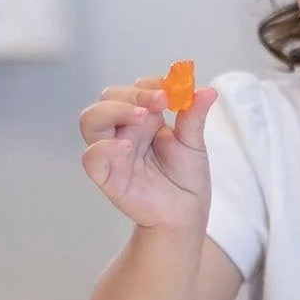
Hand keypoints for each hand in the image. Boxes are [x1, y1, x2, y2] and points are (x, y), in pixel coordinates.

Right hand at [78, 76, 215, 232]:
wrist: (185, 214)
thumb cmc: (186, 178)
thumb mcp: (194, 143)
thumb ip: (194, 116)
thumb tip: (208, 90)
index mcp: (143, 119)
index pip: (133, 89)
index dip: (148, 85)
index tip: (169, 90)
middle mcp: (123, 131)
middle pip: (108, 98)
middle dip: (132, 94)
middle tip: (159, 101)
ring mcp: (113, 152)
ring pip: (91, 120)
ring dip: (114, 111)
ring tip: (143, 116)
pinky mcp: (107, 176)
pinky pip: (91, 158)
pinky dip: (104, 148)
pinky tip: (126, 147)